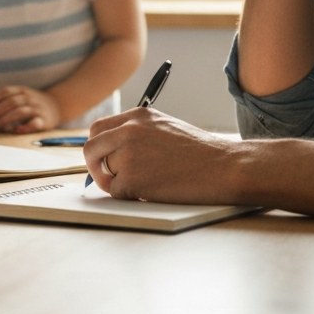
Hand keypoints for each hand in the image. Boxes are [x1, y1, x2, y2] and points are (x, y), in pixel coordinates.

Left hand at [0, 86, 61, 132]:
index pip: (6, 91)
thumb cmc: (33, 103)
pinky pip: (34, 123)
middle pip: (11, 102)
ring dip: (7, 119)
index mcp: (23, 91)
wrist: (57, 106)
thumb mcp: (22, 95)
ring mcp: (37, 109)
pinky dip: (24, 127)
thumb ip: (8, 98)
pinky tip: (16, 130)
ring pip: (21, 111)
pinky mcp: (44, 121)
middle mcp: (30, 98)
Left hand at [84, 107, 246, 203]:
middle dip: (94, 165)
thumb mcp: (164, 128)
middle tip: (106, 178)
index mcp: (137, 115)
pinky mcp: (132, 179)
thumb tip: (112, 151)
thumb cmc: (200, 152)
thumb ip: (137, 133)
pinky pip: (116, 192)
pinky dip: (129, 197)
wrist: (222, 166)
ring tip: (147, 184)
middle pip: (91, 148)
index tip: (103, 159)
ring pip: (105, 173)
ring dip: (119, 183)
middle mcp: (129, 130)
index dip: (98, 147)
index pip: (98, 129)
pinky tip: (151, 192)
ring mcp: (128, 154)